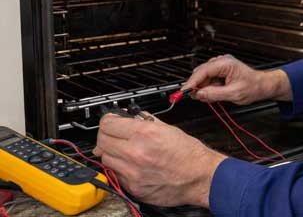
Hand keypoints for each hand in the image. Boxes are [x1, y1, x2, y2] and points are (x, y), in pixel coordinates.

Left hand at [93, 114, 225, 207]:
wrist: (200, 177)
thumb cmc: (189, 154)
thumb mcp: (168, 128)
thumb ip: (145, 120)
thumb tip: (129, 116)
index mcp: (145, 133)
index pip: (108, 124)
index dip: (108, 120)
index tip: (111, 120)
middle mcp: (136, 153)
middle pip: (101, 140)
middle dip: (107, 134)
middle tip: (115, 133)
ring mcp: (132, 172)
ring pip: (105, 158)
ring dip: (111, 151)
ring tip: (124, 149)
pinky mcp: (133, 187)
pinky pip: (116, 173)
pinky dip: (120, 167)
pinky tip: (132, 163)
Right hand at [183, 54, 291, 104]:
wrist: (262, 86)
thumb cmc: (253, 87)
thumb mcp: (234, 93)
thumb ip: (215, 94)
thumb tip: (200, 93)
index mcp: (225, 64)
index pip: (203, 71)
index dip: (192, 81)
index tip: (184, 91)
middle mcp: (222, 62)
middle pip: (201, 72)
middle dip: (197, 85)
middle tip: (193, 97)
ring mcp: (221, 66)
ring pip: (204, 76)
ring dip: (203, 87)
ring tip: (208, 97)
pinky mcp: (221, 71)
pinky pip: (209, 79)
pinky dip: (208, 87)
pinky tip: (211, 94)